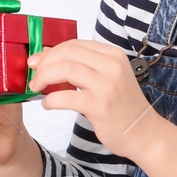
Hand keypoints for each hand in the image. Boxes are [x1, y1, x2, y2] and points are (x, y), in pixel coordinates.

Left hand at [29, 39, 156, 158]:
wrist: (144, 132)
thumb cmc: (122, 105)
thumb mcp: (107, 77)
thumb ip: (83, 65)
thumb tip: (47, 56)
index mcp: (112, 55)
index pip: (74, 44)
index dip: (51, 51)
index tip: (37, 61)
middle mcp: (111, 66)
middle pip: (67, 53)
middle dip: (44, 63)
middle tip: (33, 74)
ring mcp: (107, 85)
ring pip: (65, 70)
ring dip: (44, 78)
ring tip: (36, 88)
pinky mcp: (100, 106)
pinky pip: (67, 97)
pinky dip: (51, 100)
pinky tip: (47, 104)